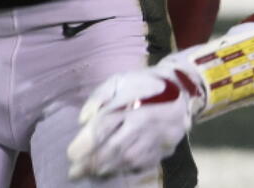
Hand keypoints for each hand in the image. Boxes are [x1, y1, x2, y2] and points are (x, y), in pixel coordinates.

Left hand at [67, 58, 202, 179]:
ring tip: (91, 173)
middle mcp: (143, 122)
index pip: (104, 126)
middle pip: (114, 147)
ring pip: (127, 160)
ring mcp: (155, 138)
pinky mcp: (165, 149)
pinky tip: (112, 170)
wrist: (182, 89)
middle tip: (74, 172)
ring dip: (106, 168)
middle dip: (91, 162)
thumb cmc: (144, 84)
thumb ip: (98, 97)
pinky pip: (142, 164)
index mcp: (130, 103)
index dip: (86, 143)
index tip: (71, 155)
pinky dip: (125, 169)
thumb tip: (82, 120)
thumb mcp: (119, 80)